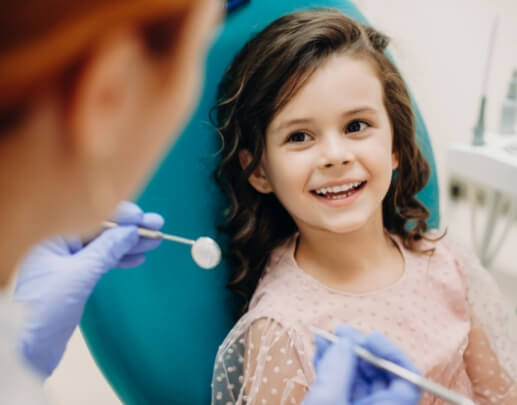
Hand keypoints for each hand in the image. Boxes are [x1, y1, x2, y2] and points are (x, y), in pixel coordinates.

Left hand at [14, 201, 163, 376]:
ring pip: (103, 246)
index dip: (120, 215)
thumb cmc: (43, 309)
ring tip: (154, 241)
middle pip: (100, 229)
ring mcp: (66, 261)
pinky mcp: (73, 278)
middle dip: (130, 229)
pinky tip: (137, 258)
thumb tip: (131, 231)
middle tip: (157, 226)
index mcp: (52, 236)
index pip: (91, 216)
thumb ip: (106, 250)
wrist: (24, 349)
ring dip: (129, 244)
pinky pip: (100, 261)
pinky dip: (119, 259)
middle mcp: (58, 244)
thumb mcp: (79, 275)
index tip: (143, 218)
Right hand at [303, 325, 420, 404]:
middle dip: (361, 349)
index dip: (392, 355)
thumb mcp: (328, 400)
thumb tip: (345, 342)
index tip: (370, 337)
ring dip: (341, 353)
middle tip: (341, 331)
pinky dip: (331, 366)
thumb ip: (338, 369)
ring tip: (324, 337)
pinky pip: (343, 385)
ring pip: (358, 378)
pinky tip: (320, 350)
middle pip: (381, 375)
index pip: (408, 381)